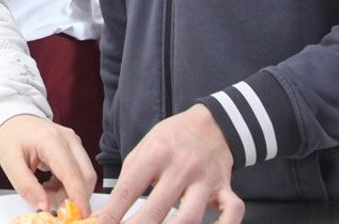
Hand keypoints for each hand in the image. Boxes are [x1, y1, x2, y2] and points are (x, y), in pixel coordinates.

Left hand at [0, 114, 96, 215]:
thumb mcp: (10, 163)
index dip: (78, 197)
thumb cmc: (10, 136)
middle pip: (86, 176)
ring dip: (69, 192)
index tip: (81, 215)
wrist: (13, 119)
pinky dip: (67, 185)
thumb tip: (43, 207)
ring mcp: (75, 142)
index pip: (72, 173)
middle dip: (73, 197)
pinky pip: (79, 173)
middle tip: (50, 204)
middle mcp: (69, 139)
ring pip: (84, 176)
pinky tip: (50, 185)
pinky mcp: (75, 148)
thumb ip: (27, 187)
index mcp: (52, 140)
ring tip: (45, 191)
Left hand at [93, 104, 241, 223]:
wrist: (211, 123)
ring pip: (191, 217)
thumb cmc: (171, 140)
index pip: (128, 189)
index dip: (112, 213)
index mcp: (156, 154)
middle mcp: (182, 167)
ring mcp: (205, 179)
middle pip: (157, 209)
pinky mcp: (226, 188)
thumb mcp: (143, 149)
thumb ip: (126, 181)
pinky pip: (232, 212)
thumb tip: (106, 215)